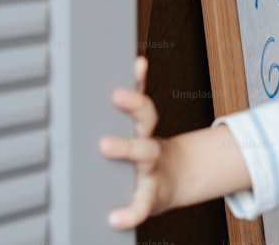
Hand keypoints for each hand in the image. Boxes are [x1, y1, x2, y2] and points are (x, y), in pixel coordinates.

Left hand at [100, 56, 168, 228]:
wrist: (173, 181)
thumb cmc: (147, 150)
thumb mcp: (141, 124)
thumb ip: (135, 97)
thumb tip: (135, 61)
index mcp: (143, 128)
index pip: (142, 101)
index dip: (139, 82)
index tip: (137, 64)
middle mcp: (149, 143)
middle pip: (147, 119)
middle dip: (134, 105)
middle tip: (116, 94)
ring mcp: (151, 169)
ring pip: (146, 153)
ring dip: (128, 147)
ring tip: (105, 144)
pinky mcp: (149, 196)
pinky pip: (142, 205)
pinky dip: (132, 213)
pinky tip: (116, 218)